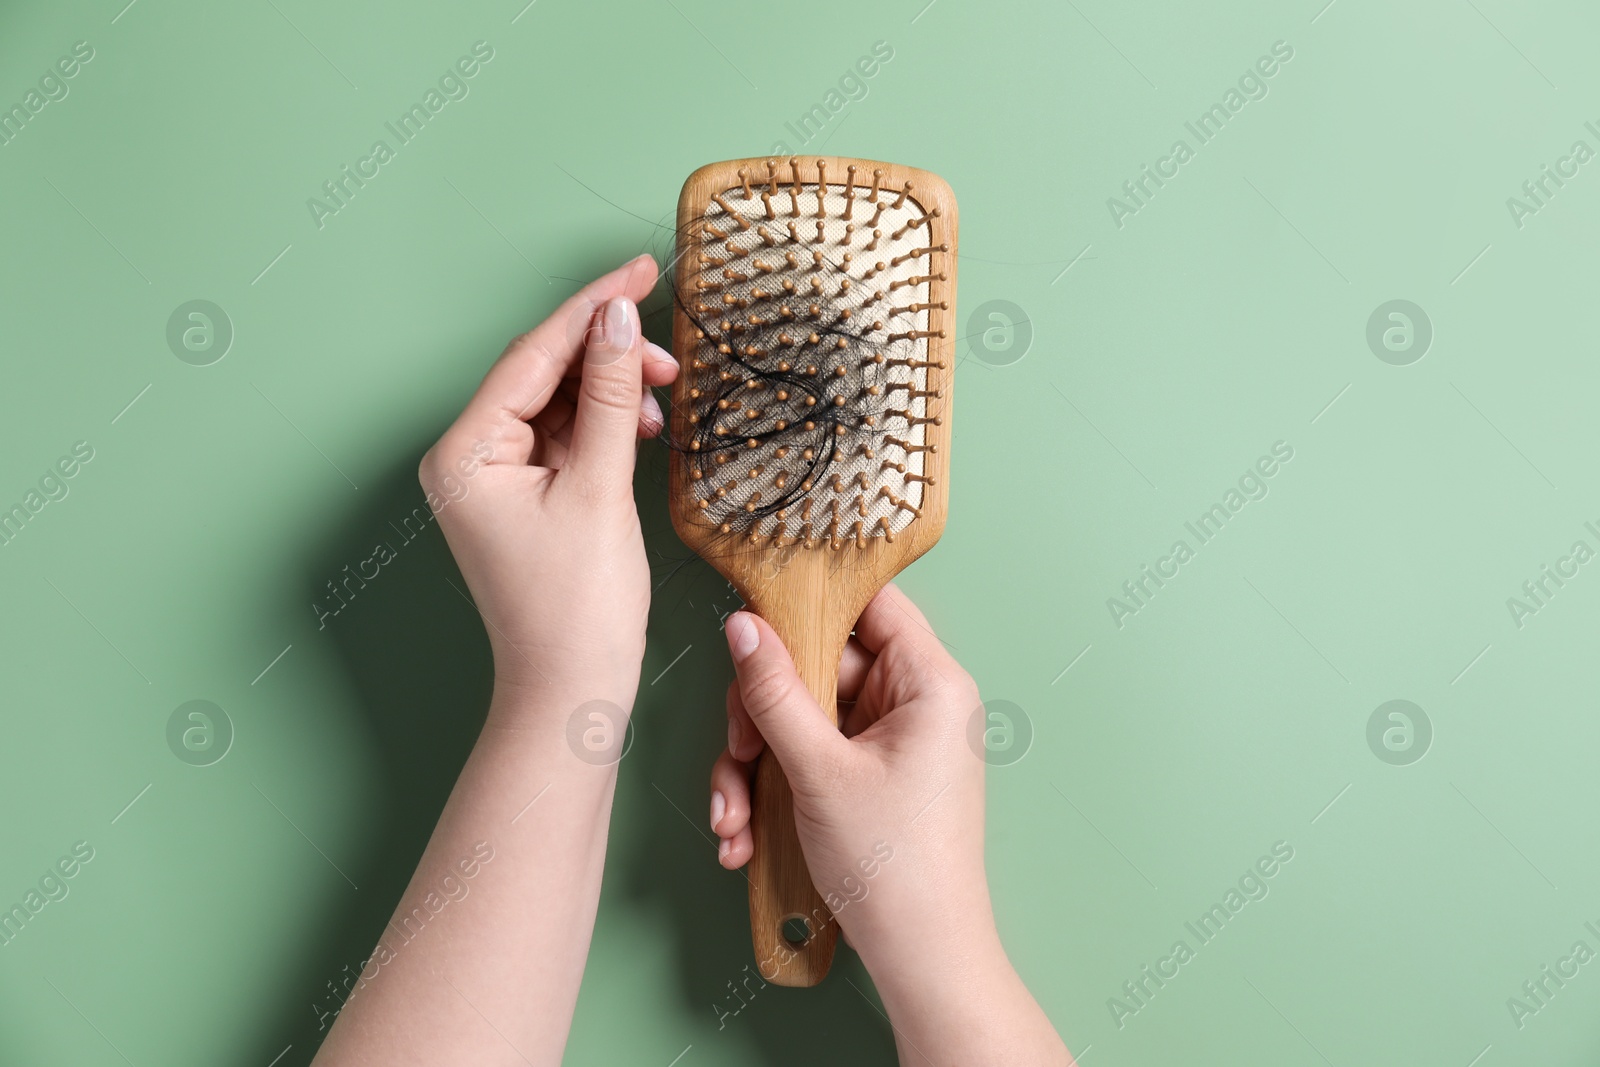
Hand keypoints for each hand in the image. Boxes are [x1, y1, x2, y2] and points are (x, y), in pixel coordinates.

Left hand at [418, 255, 677, 708]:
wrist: (572, 691)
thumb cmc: (576, 607)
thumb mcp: (600, 488)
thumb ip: (609, 396)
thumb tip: (618, 320)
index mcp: (464, 452)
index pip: (531, 354)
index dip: (589, 307)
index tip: (638, 269)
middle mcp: (467, 459)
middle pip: (540, 372)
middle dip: (605, 352)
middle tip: (667, 345)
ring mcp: (494, 479)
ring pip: (556, 402)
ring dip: (610, 389)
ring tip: (663, 392)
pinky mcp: (524, 498)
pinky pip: (564, 437)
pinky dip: (604, 424)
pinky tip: (644, 424)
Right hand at [708, 585, 992, 976]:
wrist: (922, 960)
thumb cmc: (896, 868)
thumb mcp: (819, 771)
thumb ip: (775, 692)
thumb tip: (744, 626)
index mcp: (929, 683)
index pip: (870, 602)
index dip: (810, 602)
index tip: (755, 615)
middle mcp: (915, 704)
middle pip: (820, 666)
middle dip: (762, 714)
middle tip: (738, 750)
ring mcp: (889, 744)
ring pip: (802, 718)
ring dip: (755, 766)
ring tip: (734, 817)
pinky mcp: (867, 780)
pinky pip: (808, 759)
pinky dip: (772, 792)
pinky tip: (745, 838)